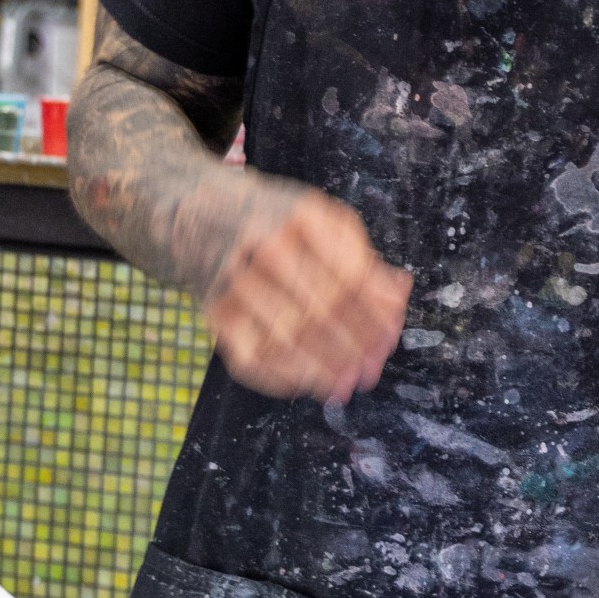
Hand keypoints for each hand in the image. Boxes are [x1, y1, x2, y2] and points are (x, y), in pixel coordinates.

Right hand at [201, 174, 411, 400]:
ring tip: (349, 383)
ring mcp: (234, 282)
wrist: (200, 214)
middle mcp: (264, 248)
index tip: (391, 335)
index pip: (349, 276)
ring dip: (325, 368)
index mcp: (301, 218)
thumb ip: (362, 257)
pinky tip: (309, 382)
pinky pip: (252, 358)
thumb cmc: (277, 222)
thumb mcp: (323, 221)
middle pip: (322, 310)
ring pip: (288, 338)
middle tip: (373, 367)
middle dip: (355, 346)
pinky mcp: (213, 313)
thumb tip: (397, 295)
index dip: (375, 313)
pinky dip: (284, 378)